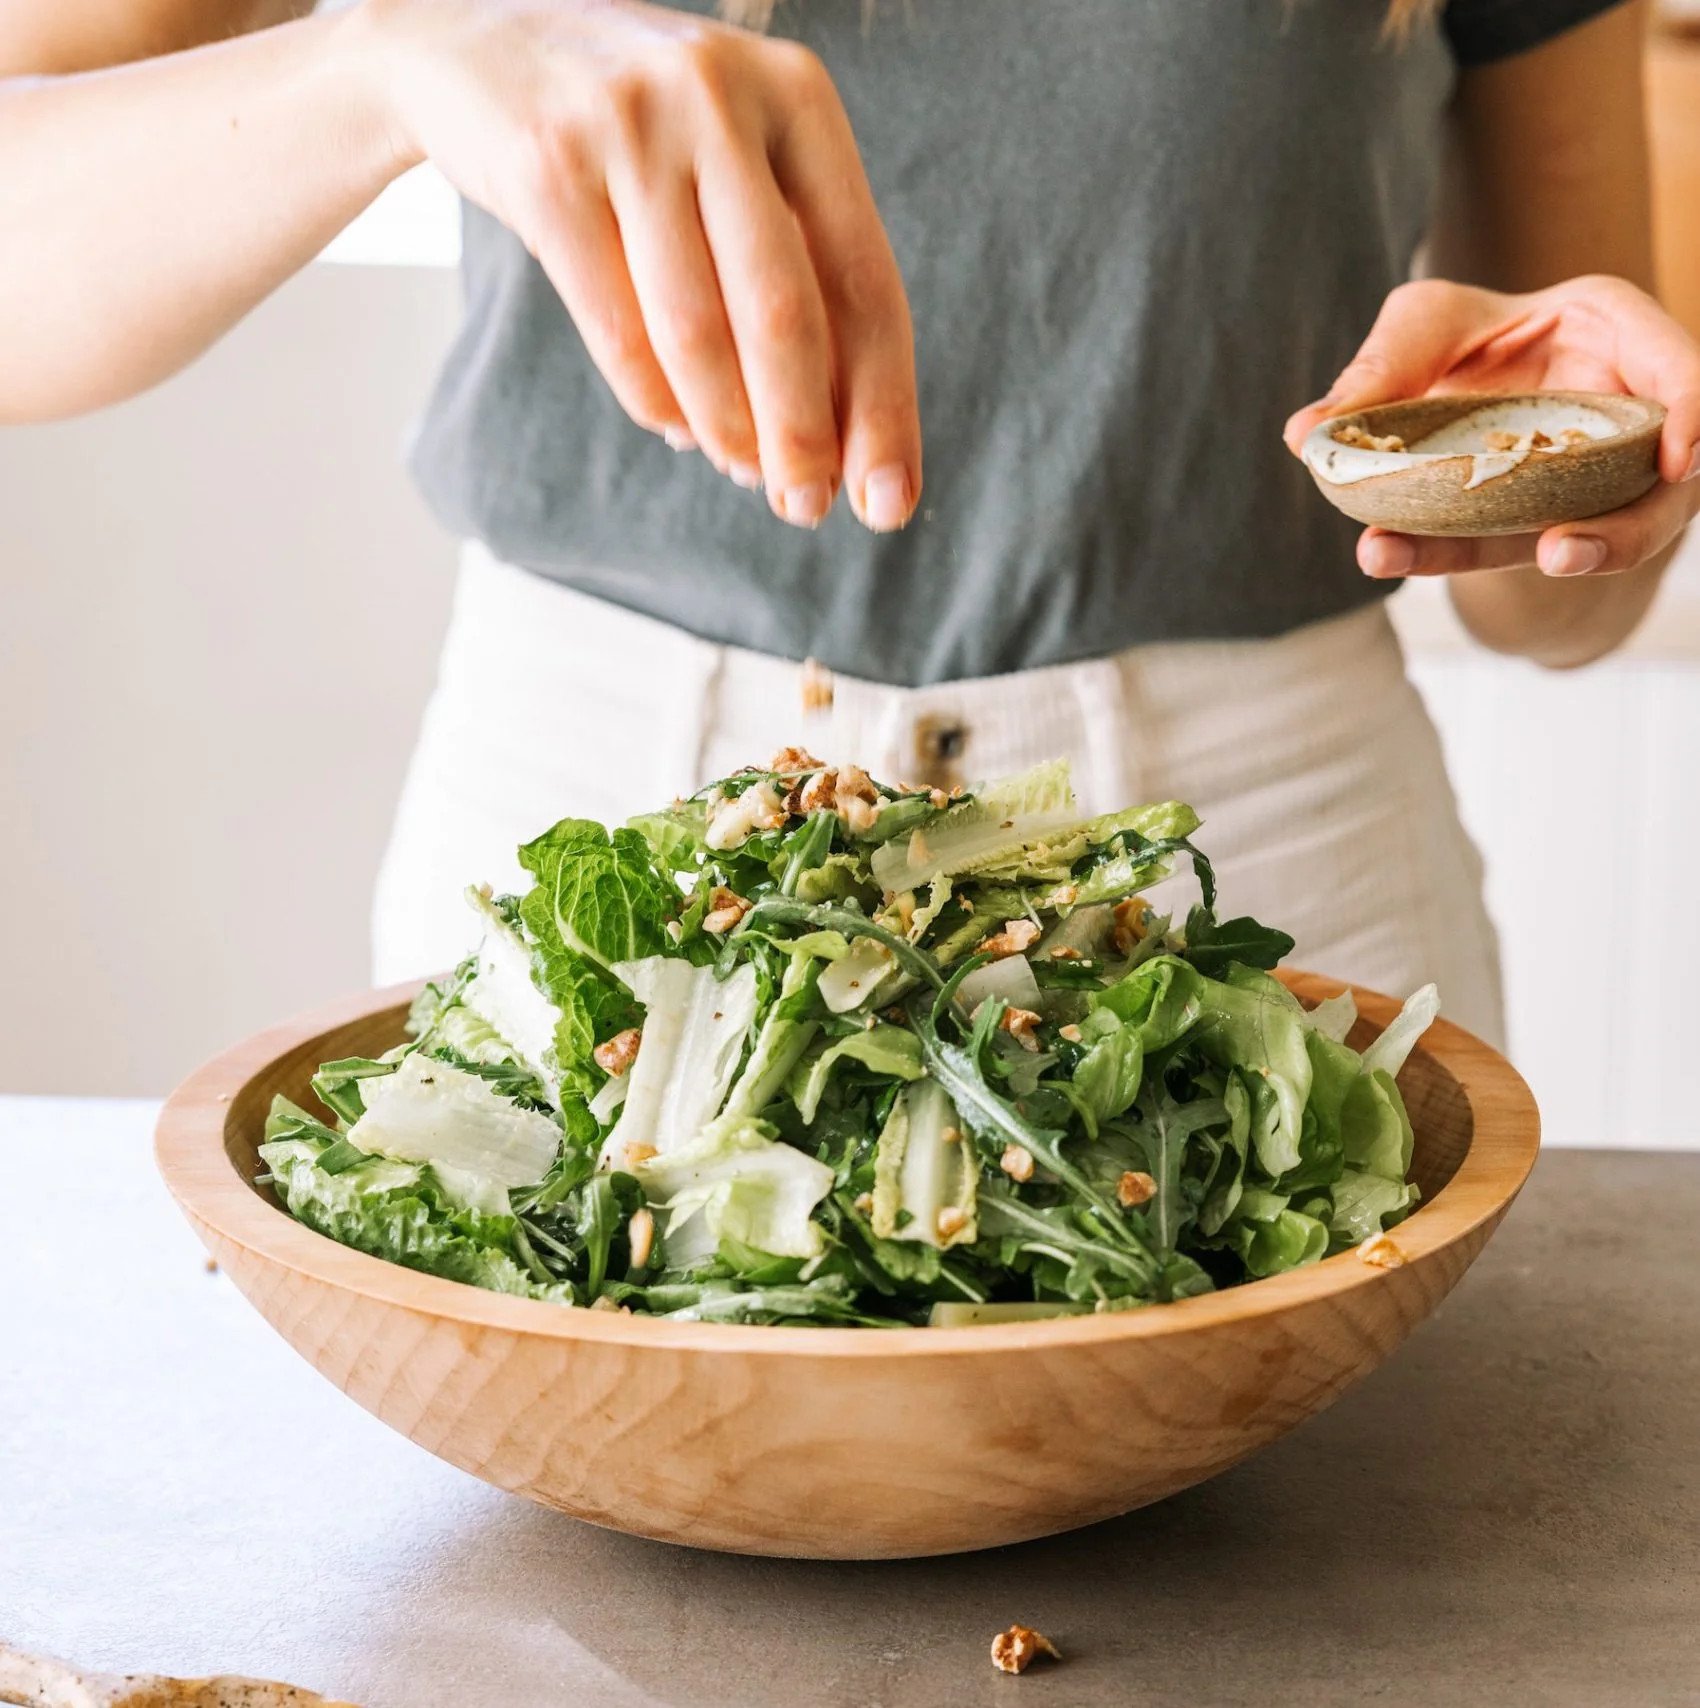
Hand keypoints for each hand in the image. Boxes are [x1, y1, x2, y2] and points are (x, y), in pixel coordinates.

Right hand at [355, 0, 919, 530]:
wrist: (474, 40)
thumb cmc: (642, 130)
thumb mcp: (737, 161)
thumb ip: (793, 268)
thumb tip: (839, 436)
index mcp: (798, 98)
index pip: (865, 278)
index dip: (883, 404)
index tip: (888, 500)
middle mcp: (721, 99)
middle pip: (785, 313)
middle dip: (802, 434)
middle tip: (806, 509)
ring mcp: (629, 125)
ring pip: (696, 329)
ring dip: (724, 427)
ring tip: (740, 469)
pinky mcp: (546, 165)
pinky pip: (615, 325)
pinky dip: (652, 399)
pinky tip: (675, 427)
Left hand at [1283, 276, 1699, 580]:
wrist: (1443, 373)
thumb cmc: (1457, 332)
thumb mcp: (1422, 323)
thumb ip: (1381, 366)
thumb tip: (1307, 434)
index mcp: (1614, 334)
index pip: (1681, 371)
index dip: (1694, 412)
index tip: (1677, 459)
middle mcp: (1616, 412)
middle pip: (1657, 487)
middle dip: (1622, 531)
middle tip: (1562, 555)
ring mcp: (1582, 479)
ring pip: (1587, 535)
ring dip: (1538, 564)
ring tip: (1502, 576)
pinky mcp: (1533, 522)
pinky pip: (1495, 547)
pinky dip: (1443, 556)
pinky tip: (1385, 553)